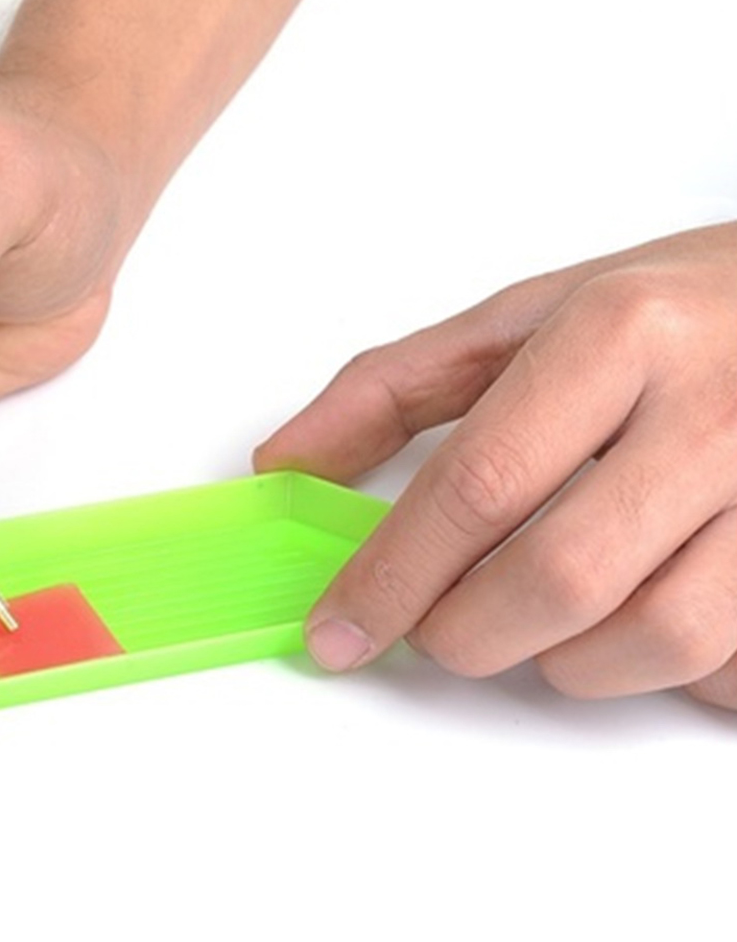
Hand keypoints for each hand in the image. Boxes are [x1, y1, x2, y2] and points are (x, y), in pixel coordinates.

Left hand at [255, 222, 736, 710]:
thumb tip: (286, 462)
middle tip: (439, 625)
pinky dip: (663, 668)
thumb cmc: (668, 310)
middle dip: (467, 632)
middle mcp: (713, 410)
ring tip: (541, 615)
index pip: (477, 483)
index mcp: (619, 335)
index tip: (338, 629)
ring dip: (566, 659)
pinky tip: (638, 610)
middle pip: (558, 577)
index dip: (391, 575)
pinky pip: (730, 662)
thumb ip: (394, 388)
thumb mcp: (524, 318)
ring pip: (655, 638)